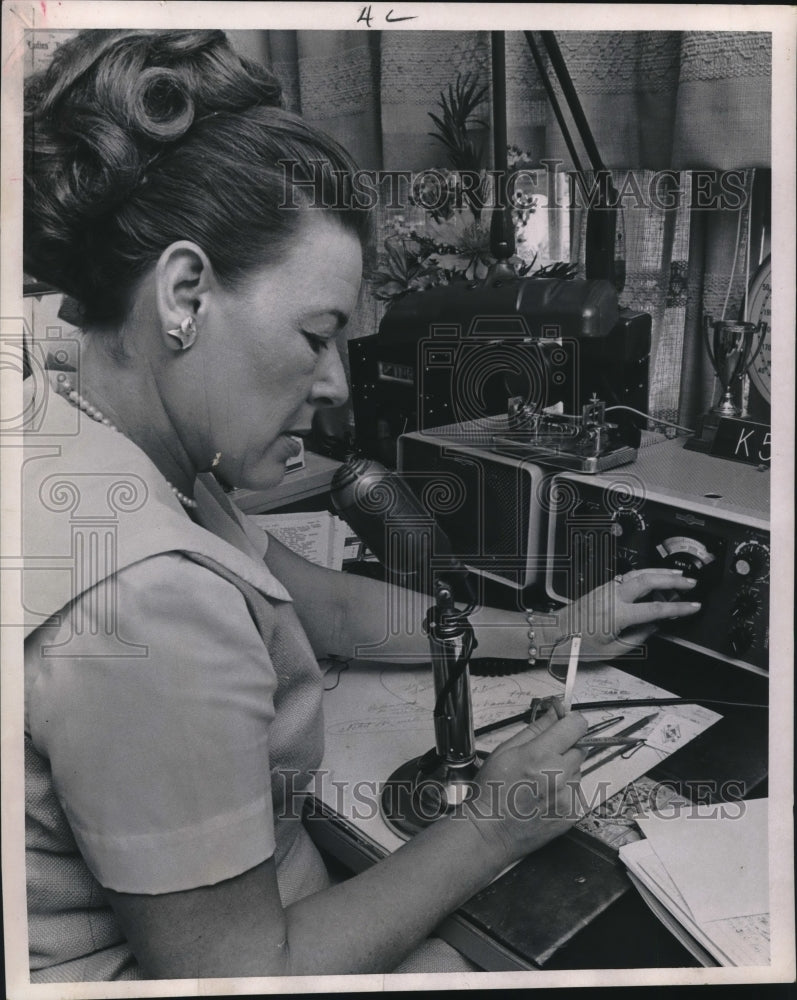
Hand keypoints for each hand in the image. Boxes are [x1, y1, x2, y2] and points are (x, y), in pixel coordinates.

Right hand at [464, 708, 587, 866]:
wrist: (491, 831)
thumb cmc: (493, 790)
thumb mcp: (506, 750)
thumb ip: (536, 729)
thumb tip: (556, 710)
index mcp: (540, 755)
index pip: (576, 726)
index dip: (571, 722)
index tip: (565, 724)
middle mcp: (559, 776)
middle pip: (580, 748)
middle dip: (566, 748)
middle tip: (544, 758)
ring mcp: (568, 797)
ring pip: (578, 770)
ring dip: (565, 770)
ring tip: (541, 781)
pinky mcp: (573, 814)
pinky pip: (576, 791)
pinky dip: (565, 790)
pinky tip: (545, 796)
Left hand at [558, 567, 701, 660]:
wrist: (556, 632)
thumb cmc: (579, 644)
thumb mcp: (613, 650)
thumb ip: (638, 638)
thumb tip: (655, 626)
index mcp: (617, 614)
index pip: (655, 608)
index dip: (678, 607)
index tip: (693, 606)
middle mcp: (612, 596)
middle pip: (648, 580)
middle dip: (673, 579)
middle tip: (691, 583)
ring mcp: (607, 588)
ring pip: (638, 573)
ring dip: (660, 572)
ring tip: (679, 575)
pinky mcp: (604, 587)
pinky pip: (629, 577)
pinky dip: (646, 575)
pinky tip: (656, 579)